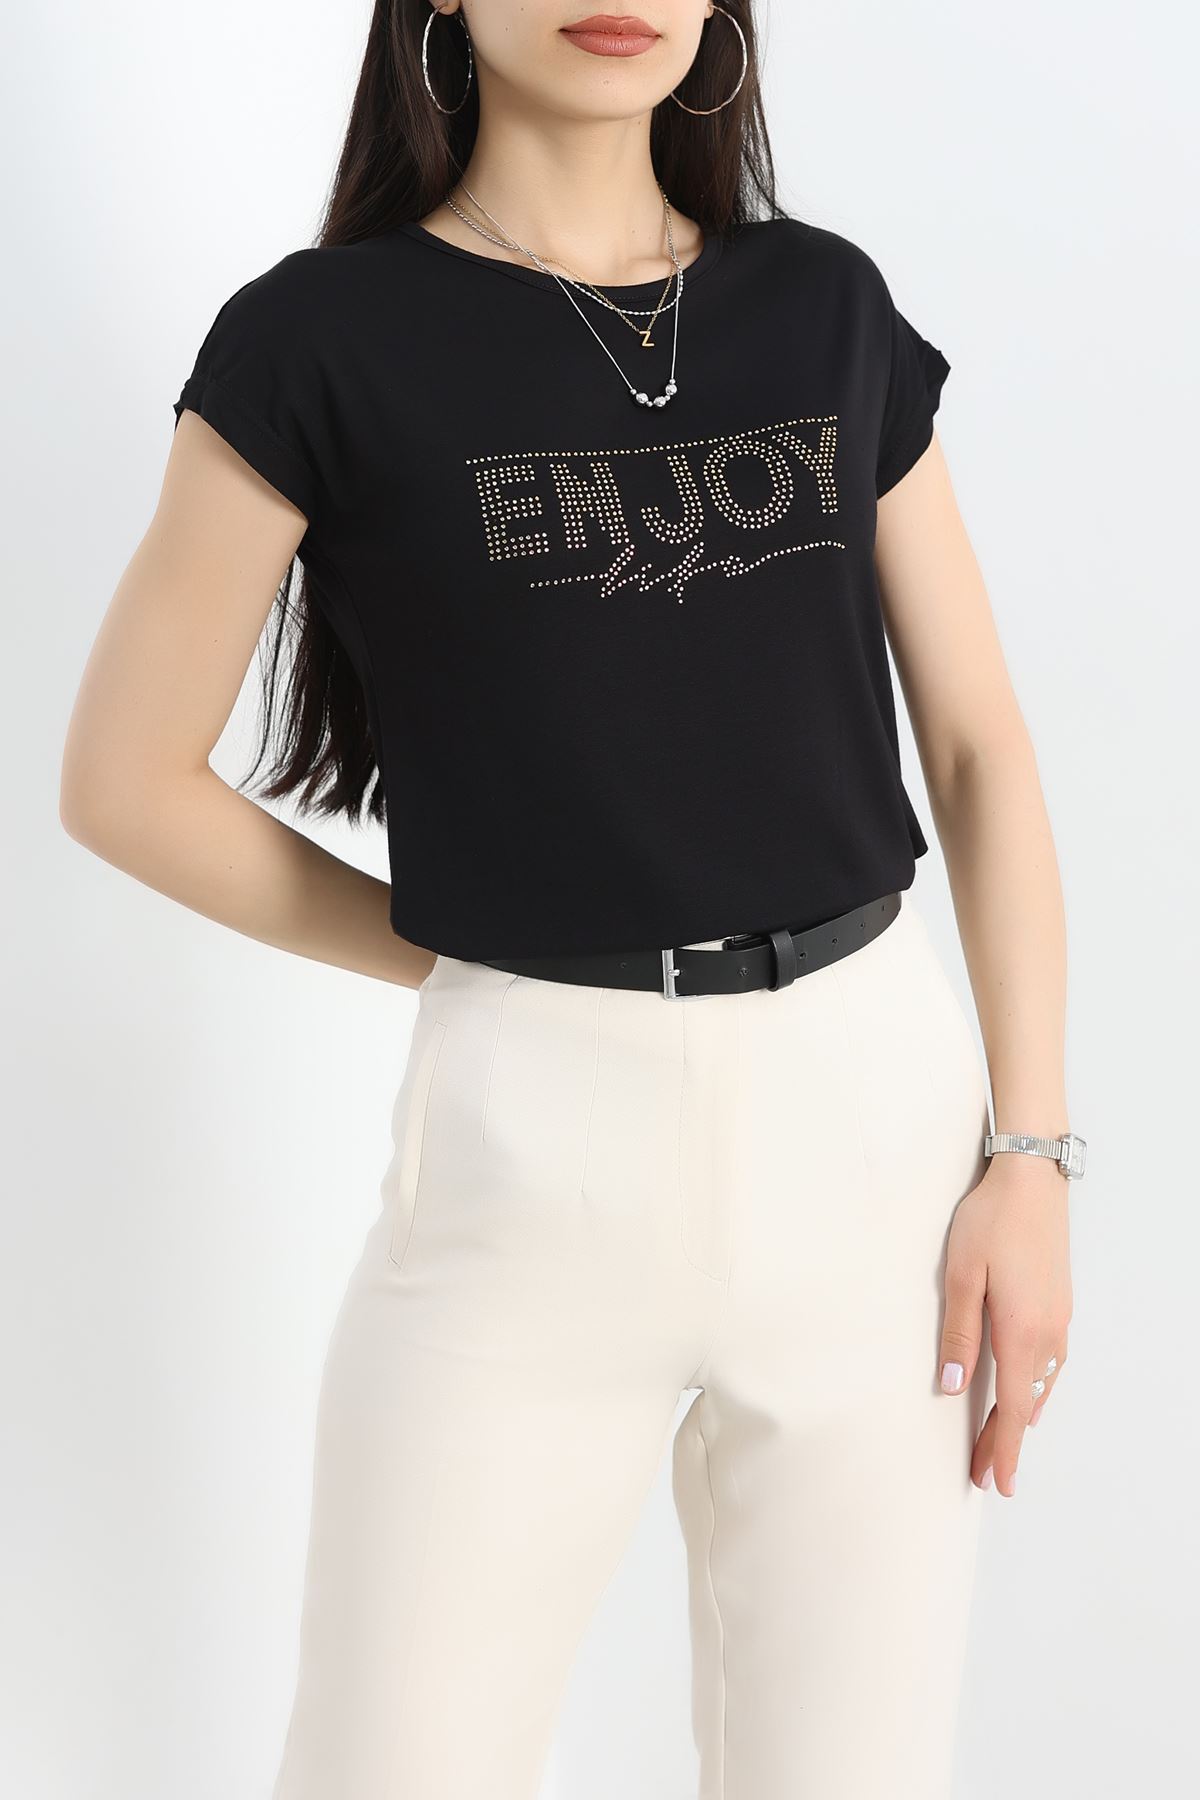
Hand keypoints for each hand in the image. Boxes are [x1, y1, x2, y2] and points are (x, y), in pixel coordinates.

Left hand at [936, 1153, 1072, 1495]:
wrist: (1031, 1178)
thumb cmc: (989, 1222)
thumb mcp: (961, 1275)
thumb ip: (959, 1334)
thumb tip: (955, 1387)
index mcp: (1022, 1332)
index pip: (1014, 1409)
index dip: (1004, 1449)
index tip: (998, 1483)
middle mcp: (1048, 1334)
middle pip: (1028, 1403)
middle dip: (1007, 1441)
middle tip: (988, 1476)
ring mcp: (1059, 1318)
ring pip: (1042, 1384)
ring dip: (1022, 1415)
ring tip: (1001, 1441)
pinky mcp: (1060, 1303)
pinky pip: (1052, 1362)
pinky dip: (1038, 1387)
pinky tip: (1030, 1390)